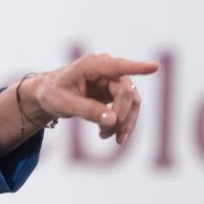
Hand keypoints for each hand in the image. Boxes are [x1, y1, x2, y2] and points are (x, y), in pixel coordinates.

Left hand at [26, 53, 158, 144]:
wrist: (48, 95)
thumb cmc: (52, 94)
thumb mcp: (63, 104)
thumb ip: (87, 110)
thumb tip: (113, 119)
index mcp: (91, 66)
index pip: (117, 66)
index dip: (137, 68)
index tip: (155, 67)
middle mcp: (107, 70)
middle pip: (127, 93)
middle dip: (120, 117)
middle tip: (105, 135)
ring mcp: (114, 80)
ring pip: (132, 102)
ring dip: (124, 122)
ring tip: (106, 137)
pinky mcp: (116, 92)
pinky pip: (129, 108)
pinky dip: (123, 123)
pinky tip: (111, 135)